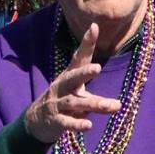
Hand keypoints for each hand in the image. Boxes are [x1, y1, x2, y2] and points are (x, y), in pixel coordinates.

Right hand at [22, 22, 121, 144]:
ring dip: (93, 103)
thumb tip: (119, 100)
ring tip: (110, 106)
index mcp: (69, 76)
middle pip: (73, 77)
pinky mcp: (55, 121)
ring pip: (75, 102)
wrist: (35, 122)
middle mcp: (62, 87)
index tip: (94, 27)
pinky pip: (67, 123)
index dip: (86, 43)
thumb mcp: (76, 90)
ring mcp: (57, 104)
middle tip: (97, 68)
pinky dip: (77, 124)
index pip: (79, 58)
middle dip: (84, 72)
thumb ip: (99, 94)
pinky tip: (89, 126)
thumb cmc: (62, 100)